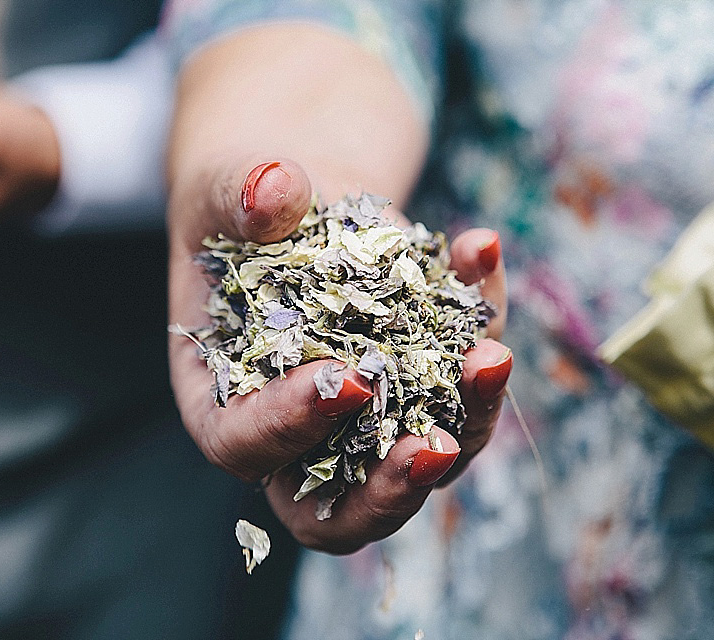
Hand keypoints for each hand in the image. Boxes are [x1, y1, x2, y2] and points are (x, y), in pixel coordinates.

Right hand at [167, 155, 510, 553]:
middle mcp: (296, 431)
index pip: (243, 445)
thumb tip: (274, 189)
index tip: (343, 380)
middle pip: (340, 507)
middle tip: (435, 447)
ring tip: (492, 355)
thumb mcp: (223, 189)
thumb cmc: (237, 210)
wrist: (292, 199)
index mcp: (222, 400)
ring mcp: (368, 416)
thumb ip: (238, 193)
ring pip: (421, 457)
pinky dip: (481, 321)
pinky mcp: (422, 381)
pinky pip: (461, 380)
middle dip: (393, 488)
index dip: (288, 428)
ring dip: (468, 417)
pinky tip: (480, 252)